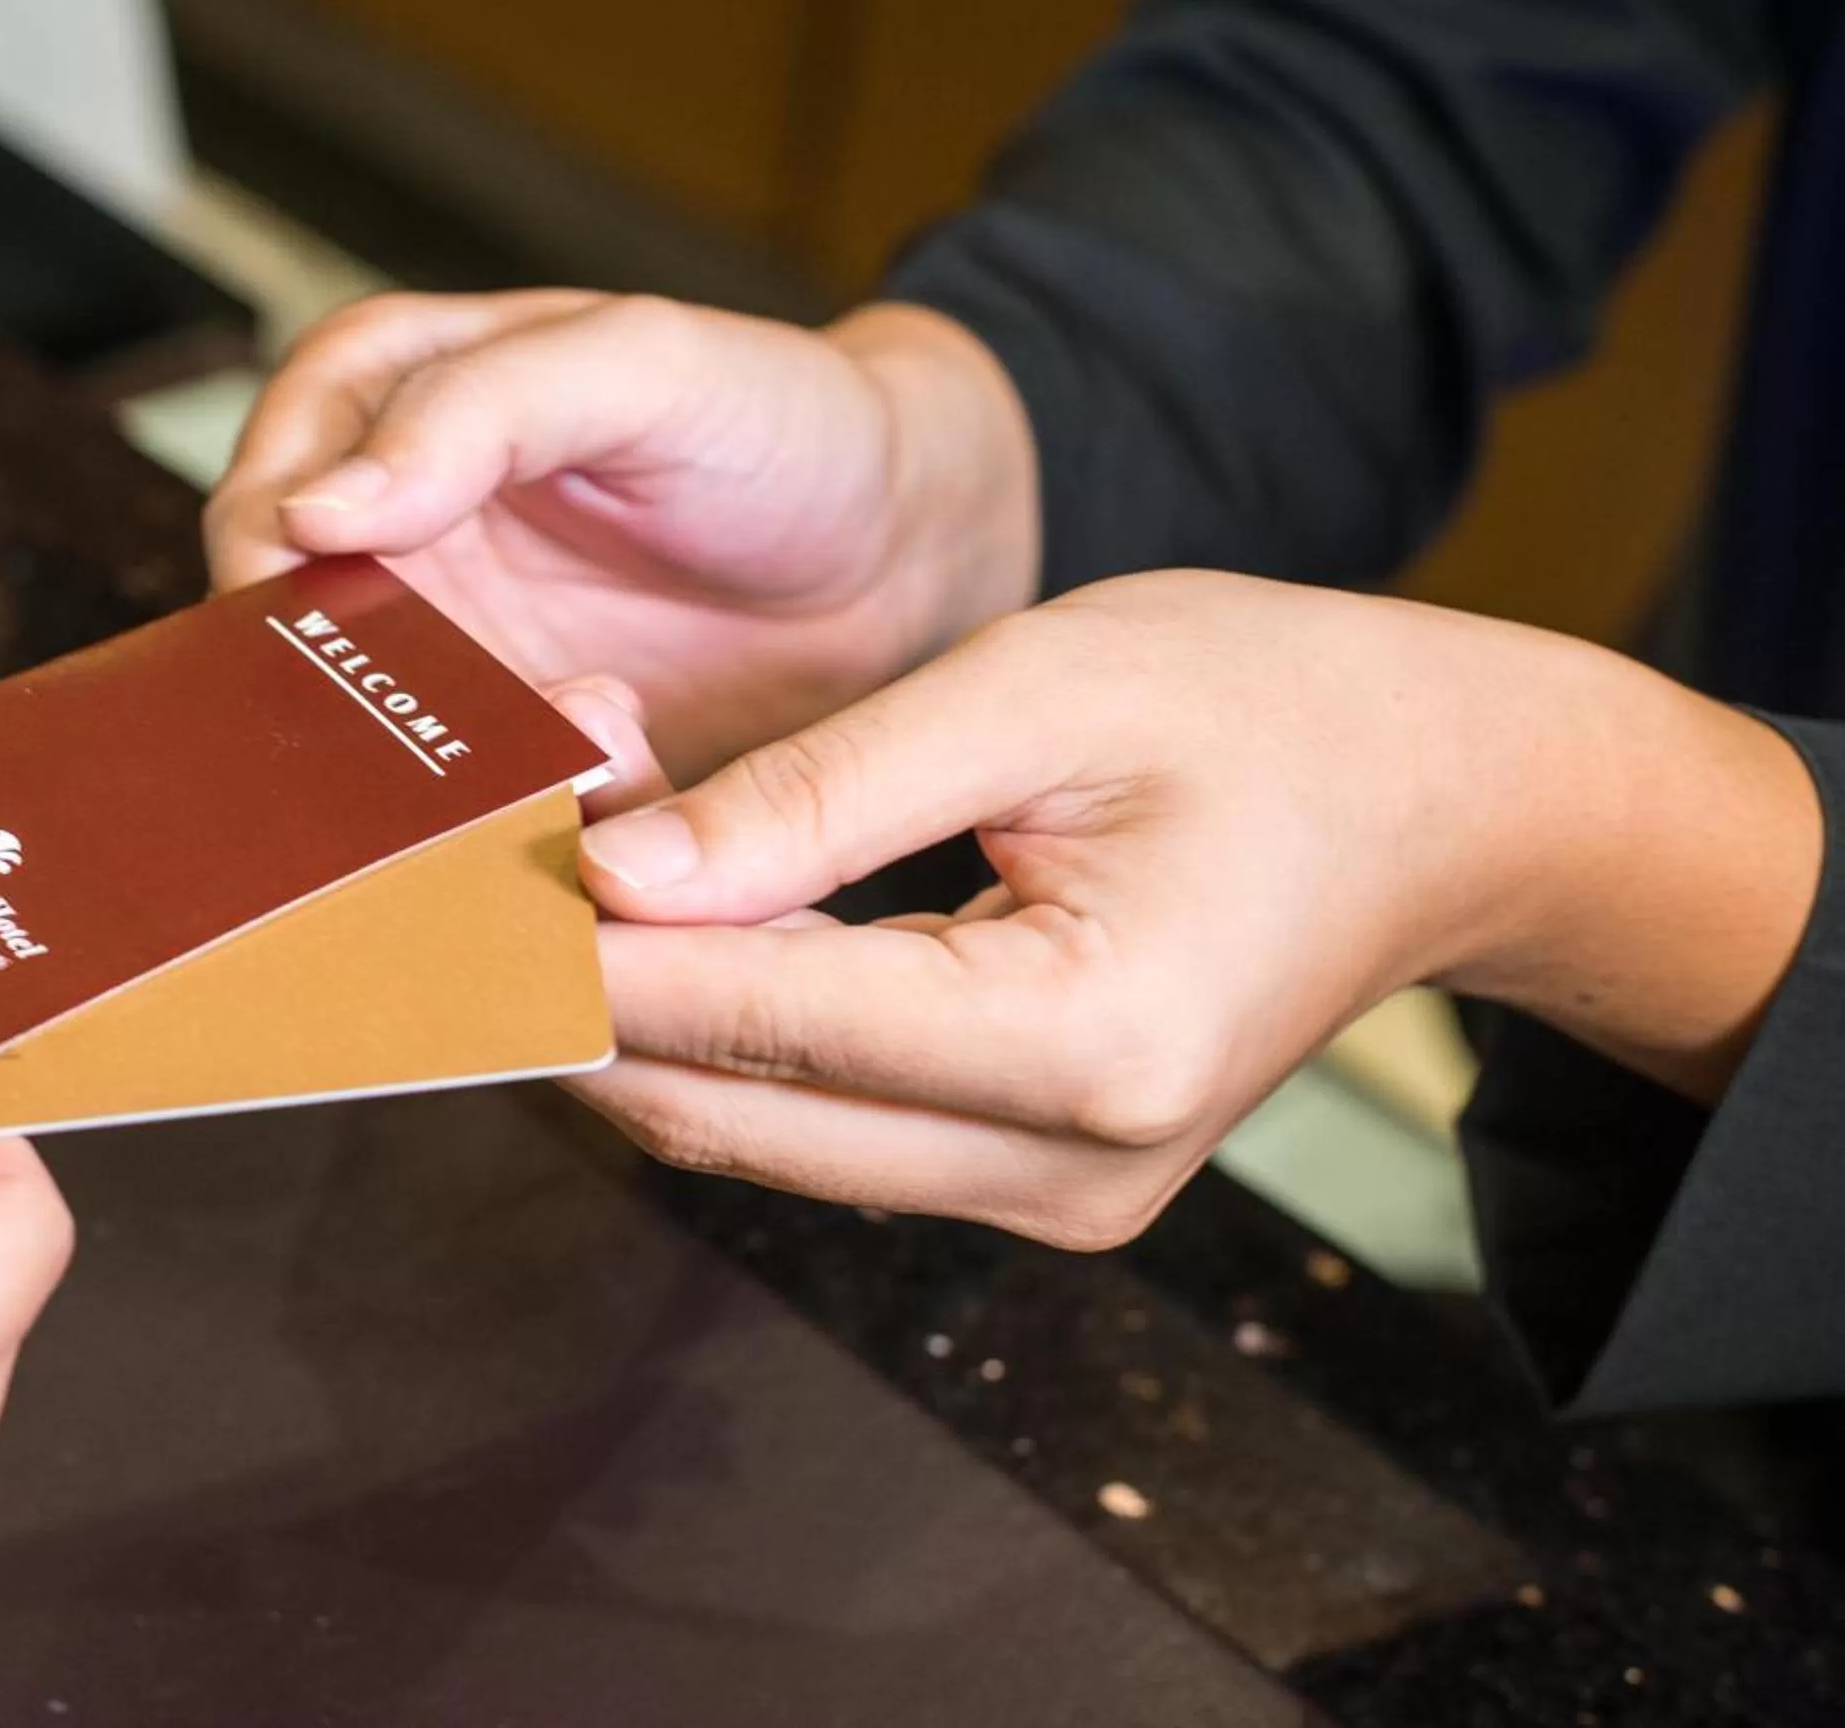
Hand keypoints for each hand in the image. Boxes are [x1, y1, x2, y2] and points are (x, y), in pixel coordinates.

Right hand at [204, 292, 1040, 778]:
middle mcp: (390, 547)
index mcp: (382, 412)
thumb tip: (307, 515)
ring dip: (470, 772)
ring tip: (610, 736)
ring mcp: (449, 664)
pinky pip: (471, 819)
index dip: (281, 584)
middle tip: (494, 716)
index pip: (257, 508)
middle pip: (294, 659)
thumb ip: (476, 410)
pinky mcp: (516, 764)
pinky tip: (629, 787)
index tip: (348, 634)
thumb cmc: (780, 416)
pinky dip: (535, 822)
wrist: (914, 547)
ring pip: (377, 755)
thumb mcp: (639, 362)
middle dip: (380, 705)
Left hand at [562, 573, 1821, 1246]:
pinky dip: (729, 1042)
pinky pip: (827, 1128)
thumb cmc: (1271, 706)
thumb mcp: (1038, 690)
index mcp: (1087, 1042)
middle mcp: (1067, 1168)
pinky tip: (657, 940)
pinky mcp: (1037, 1184)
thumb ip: (820, 795)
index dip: (582, 957)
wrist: (1450, 801)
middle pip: (732, 1115)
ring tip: (525, 899)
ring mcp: (1055, 1199)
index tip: (439, 894)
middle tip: (441, 895)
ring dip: (641, 1027)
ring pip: (761, 1138)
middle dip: (578, 1004)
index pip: (759, 1015)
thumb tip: (618, 874)